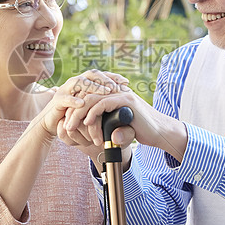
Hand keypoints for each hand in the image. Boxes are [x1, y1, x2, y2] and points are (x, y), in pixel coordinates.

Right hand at [36, 70, 127, 138]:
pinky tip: (82, 103)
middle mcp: (76, 83)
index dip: (114, 77)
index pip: (101, 75)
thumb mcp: (94, 111)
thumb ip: (106, 107)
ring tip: (106, 92)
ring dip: (94, 86)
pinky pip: (65, 98)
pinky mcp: (57, 100)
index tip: (126, 83)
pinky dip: (74, 100)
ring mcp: (66, 90)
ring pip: (79, 82)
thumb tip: (125, 108)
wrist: (55, 125)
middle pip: (92, 74)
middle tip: (117, 87)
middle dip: (105, 79)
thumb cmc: (78, 118)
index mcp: (86, 83)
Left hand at [61, 86, 187, 162]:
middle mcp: (115, 91)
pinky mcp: (126, 100)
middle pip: (86, 96)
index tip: (66, 122)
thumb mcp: (119, 129)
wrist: (160, 132)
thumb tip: (96, 131)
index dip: (75, 109)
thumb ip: (107, 127)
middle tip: (65, 125)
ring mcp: (121, 94)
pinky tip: (87, 123)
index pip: (88, 97)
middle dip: (73, 111)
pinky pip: (103, 103)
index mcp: (112, 95)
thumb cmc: (140, 131)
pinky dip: (92, 113)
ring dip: (79, 113)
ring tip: (71, 126)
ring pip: (92, 99)